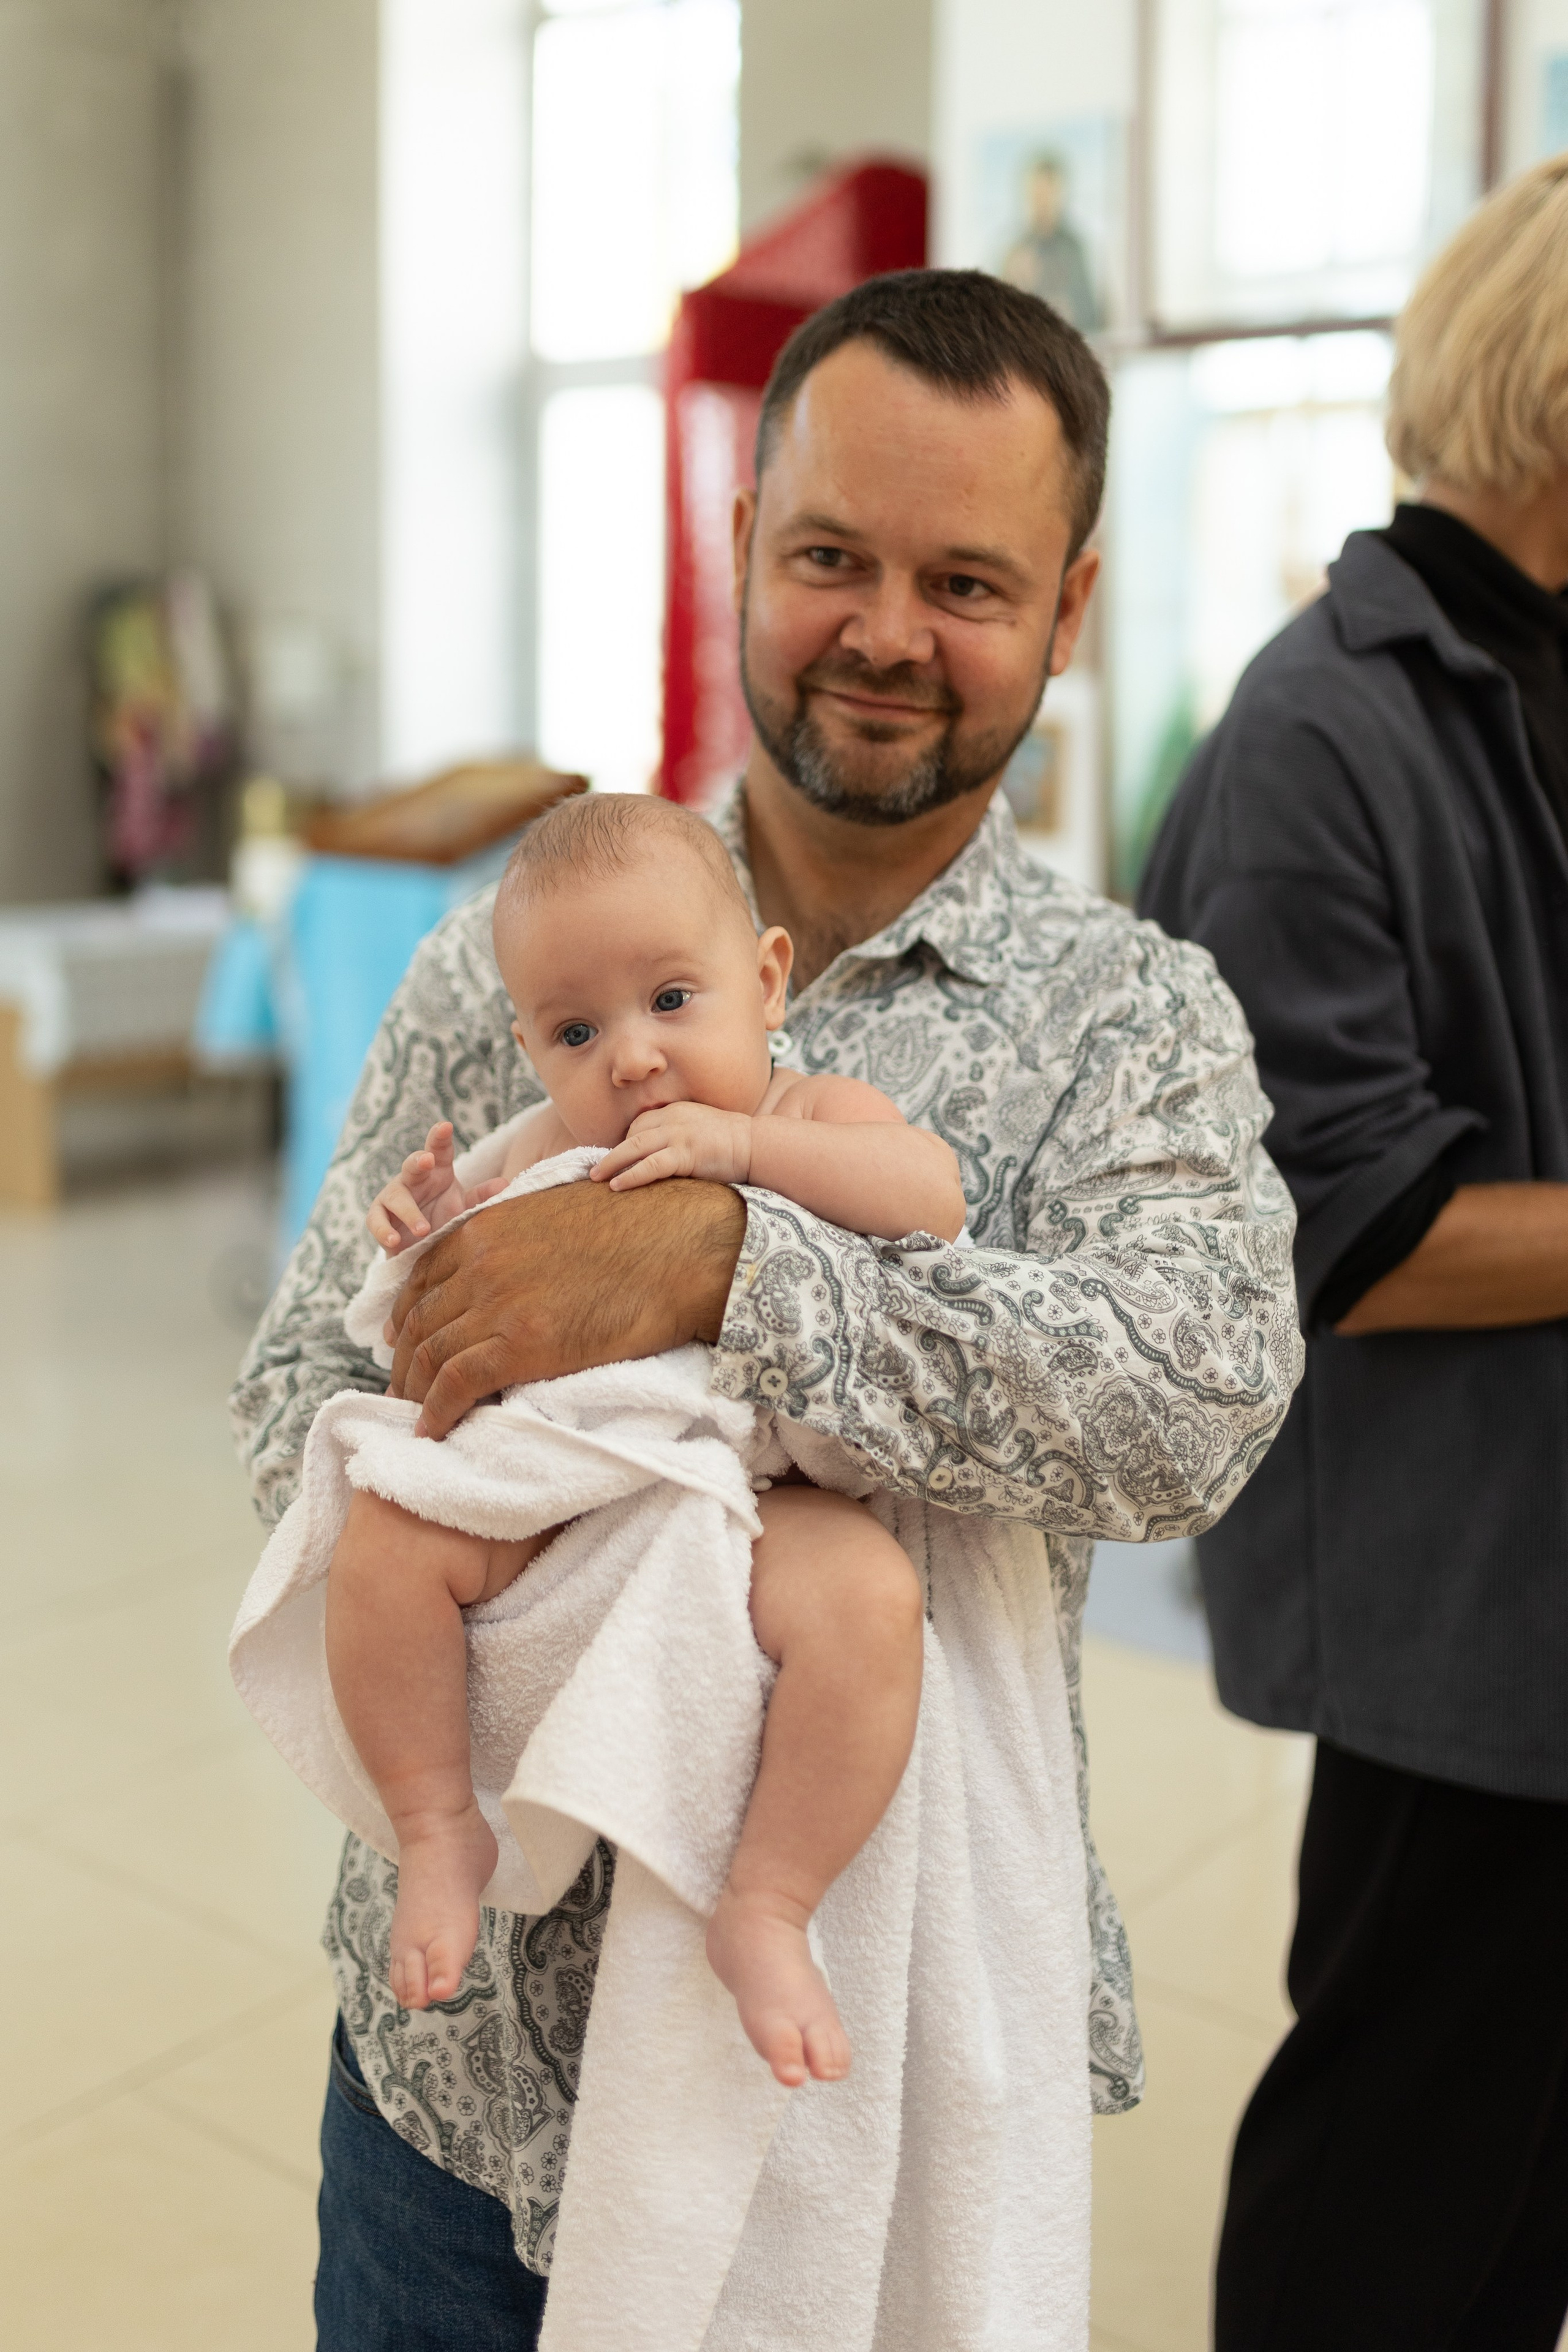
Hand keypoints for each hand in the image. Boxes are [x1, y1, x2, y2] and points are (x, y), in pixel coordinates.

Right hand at [367, 1123, 469, 1252]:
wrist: (422, 1246)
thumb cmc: (444, 1217)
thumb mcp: (463, 1207)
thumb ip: (481, 1197)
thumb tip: (505, 1184)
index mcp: (437, 1171)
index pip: (439, 1149)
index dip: (440, 1137)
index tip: (445, 1126)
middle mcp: (413, 1178)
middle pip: (412, 1164)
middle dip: (419, 1160)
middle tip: (428, 1160)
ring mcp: (393, 1195)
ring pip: (396, 1196)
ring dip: (409, 1211)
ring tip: (424, 1229)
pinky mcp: (379, 1216)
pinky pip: (377, 1220)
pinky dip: (384, 1230)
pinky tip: (394, 1241)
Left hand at [386, 1176, 747, 1435]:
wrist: (683, 1246)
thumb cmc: (640, 1230)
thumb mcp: (559, 1217)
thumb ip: (520, 1238)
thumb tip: (514, 1268)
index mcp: (487, 1229)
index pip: (422, 1279)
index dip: (406, 1317)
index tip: (403, 1343)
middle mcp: (480, 1263)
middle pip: (418, 1321)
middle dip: (402, 1362)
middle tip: (400, 1393)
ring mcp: (497, 1303)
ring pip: (428, 1355)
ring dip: (412, 1393)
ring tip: (412, 1420)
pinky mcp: (521, 1343)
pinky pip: (455, 1384)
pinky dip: (434, 1412)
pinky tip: (431, 1432)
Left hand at [591, 1103, 753, 1191]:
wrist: (758, 1146)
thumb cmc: (734, 1144)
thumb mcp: (702, 1130)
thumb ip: (681, 1135)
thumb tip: (664, 1155)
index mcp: (677, 1111)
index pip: (641, 1124)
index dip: (625, 1142)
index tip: (616, 1159)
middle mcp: (674, 1118)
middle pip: (632, 1134)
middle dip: (611, 1152)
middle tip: (593, 1169)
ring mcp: (679, 1135)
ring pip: (635, 1147)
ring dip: (612, 1163)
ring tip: (595, 1178)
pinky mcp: (686, 1153)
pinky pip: (651, 1165)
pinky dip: (631, 1175)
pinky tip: (617, 1186)